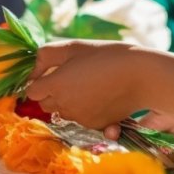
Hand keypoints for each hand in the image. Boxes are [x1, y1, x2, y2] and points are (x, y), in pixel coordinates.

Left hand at [26, 40, 149, 129]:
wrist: (141, 76)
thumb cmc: (107, 55)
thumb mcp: (74, 47)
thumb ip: (47, 56)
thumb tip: (33, 71)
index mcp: (56, 85)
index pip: (32, 91)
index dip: (40, 81)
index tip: (52, 73)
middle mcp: (64, 105)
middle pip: (45, 104)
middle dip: (52, 92)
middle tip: (71, 77)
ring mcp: (79, 118)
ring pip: (61, 112)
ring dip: (67, 101)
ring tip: (87, 84)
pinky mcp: (94, 126)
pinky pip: (79, 119)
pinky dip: (84, 110)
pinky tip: (98, 96)